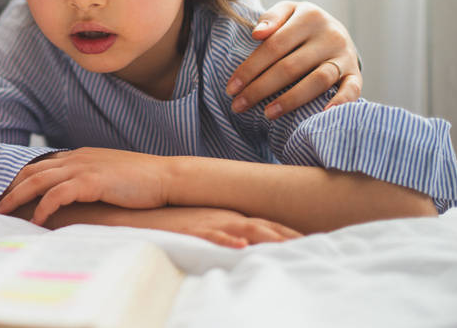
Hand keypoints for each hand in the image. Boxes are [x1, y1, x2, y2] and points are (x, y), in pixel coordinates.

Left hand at [0, 148, 169, 224]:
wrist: (167, 177)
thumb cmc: (141, 181)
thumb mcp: (108, 176)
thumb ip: (87, 180)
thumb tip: (72, 196)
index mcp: (79, 155)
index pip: (40, 165)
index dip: (19, 180)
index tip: (4, 194)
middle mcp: (76, 158)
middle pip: (32, 171)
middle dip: (9, 188)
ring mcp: (83, 167)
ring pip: (39, 180)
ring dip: (17, 197)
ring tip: (4, 212)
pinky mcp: (92, 181)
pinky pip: (58, 194)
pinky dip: (43, 206)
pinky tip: (36, 220)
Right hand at [140, 206, 302, 247]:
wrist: (144, 211)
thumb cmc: (176, 222)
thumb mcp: (207, 227)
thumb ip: (228, 234)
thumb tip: (248, 246)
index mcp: (231, 216)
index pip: (266, 224)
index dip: (288, 232)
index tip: (312, 241)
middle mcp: (225, 217)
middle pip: (263, 226)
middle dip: (287, 236)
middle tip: (313, 245)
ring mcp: (210, 222)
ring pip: (244, 229)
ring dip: (266, 237)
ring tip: (287, 246)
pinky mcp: (191, 228)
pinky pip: (212, 235)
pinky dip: (227, 240)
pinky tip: (239, 246)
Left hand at [226, 0, 361, 118]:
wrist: (336, 30)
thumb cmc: (300, 24)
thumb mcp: (287, 11)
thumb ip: (271, 17)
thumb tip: (257, 34)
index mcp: (309, 17)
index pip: (273, 46)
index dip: (250, 68)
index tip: (231, 88)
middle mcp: (330, 36)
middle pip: (290, 66)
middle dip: (260, 89)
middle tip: (238, 105)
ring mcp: (344, 56)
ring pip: (317, 80)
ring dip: (291, 100)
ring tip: (267, 114)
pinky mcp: (355, 73)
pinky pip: (352, 90)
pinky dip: (340, 102)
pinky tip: (320, 115)